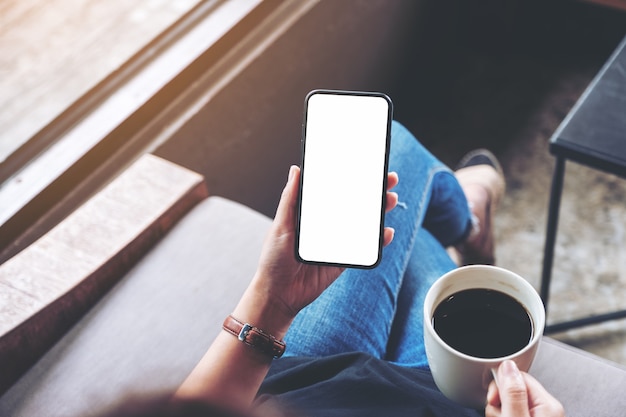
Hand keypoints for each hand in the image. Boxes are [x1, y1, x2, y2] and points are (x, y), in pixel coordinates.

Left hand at [239, 166, 398, 334]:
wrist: (278, 296)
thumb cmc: (273, 261)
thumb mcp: (280, 226)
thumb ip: (290, 200)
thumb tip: (296, 170)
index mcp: (311, 215)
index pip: (335, 191)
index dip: (352, 179)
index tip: (367, 165)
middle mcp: (326, 227)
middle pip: (354, 206)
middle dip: (373, 192)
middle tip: (389, 180)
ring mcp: (337, 243)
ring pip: (363, 225)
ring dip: (379, 213)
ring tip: (390, 201)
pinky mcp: (343, 261)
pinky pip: (364, 249)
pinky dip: (377, 241)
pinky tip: (386, 232)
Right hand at [485, 360, 564, 416]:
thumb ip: (513, 393)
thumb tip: (507, 366)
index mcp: (548, 404)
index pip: (518, 376)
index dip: (500, 385)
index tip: (494, 399)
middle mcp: (547, 409)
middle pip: (512, 388)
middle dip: (499, 401)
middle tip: (500, 415)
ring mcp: (539, 416)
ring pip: (509, 401)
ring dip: (500, 411)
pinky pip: (511, 410)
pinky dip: (503, 415)